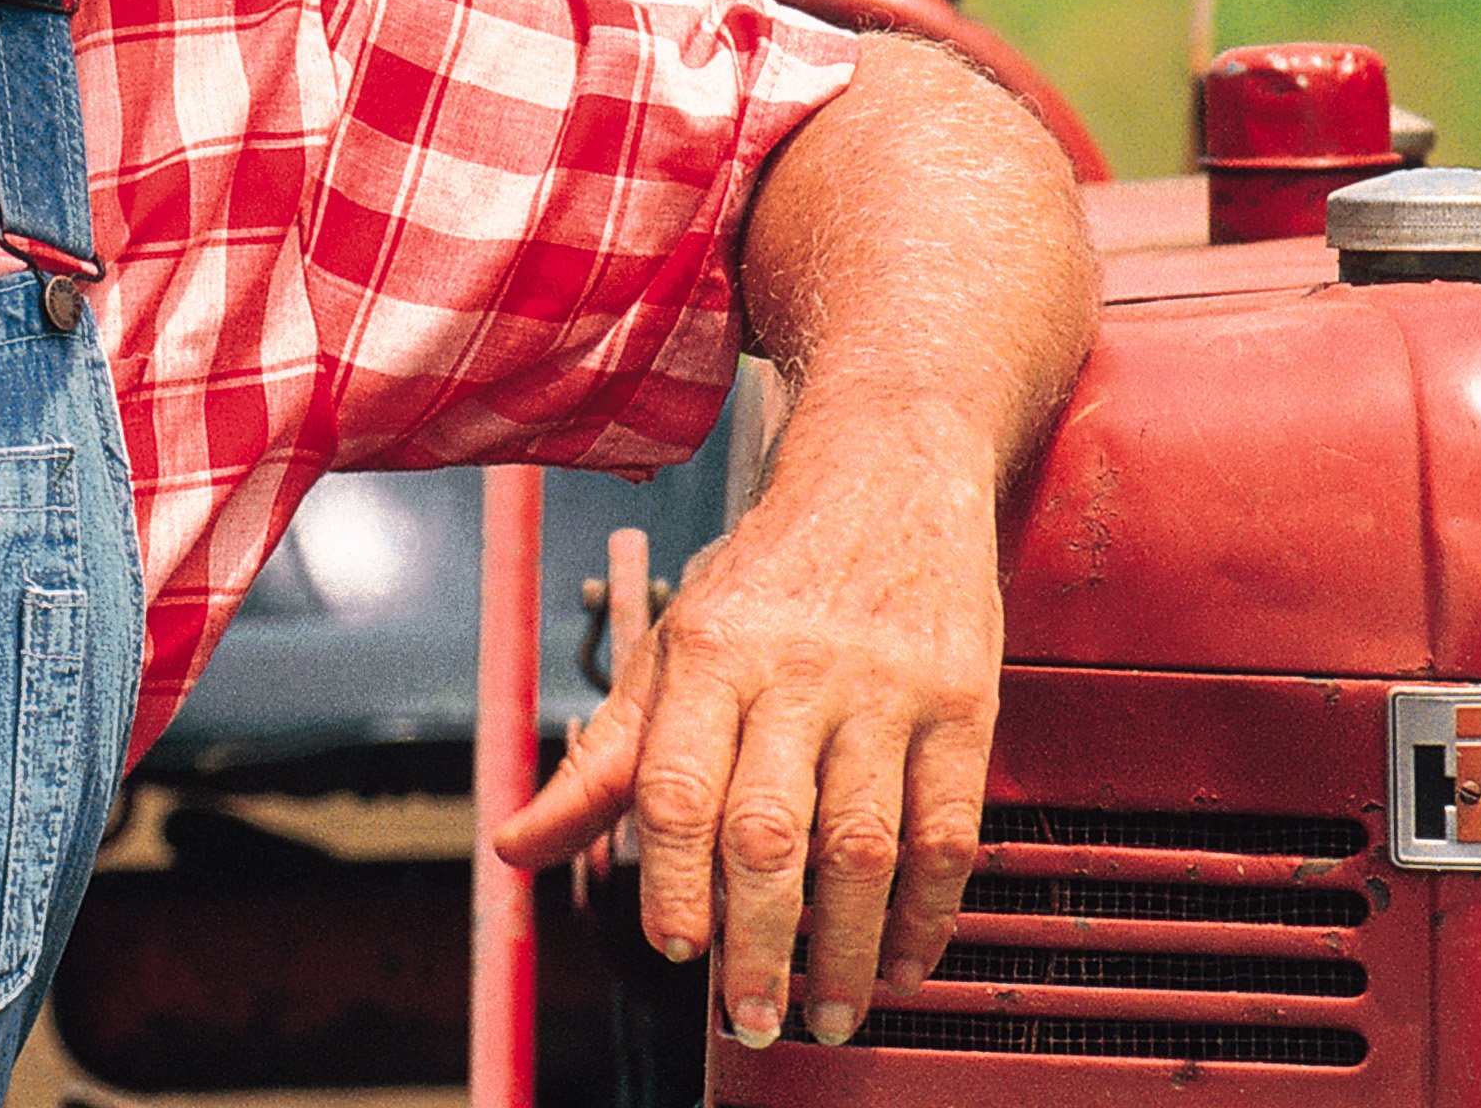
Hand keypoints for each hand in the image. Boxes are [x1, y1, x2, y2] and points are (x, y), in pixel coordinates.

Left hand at [493, 397, 1004, 1050]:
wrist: (890, 463)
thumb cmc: (771, 568)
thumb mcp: (671, 642)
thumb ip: (602, 758)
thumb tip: (518, 847)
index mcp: (709, 651)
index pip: (674, 785)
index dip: (668, 879)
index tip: (673, 949)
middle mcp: (797, 668)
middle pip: (768, 831)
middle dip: (757, 943)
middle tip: (749, 1017)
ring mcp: (886, 687)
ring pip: (864, 844)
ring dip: (848, 949)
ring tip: (828, 1013)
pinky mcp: (963, 702)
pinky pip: (949, 830)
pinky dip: (929, 911)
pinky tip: (906, 960)